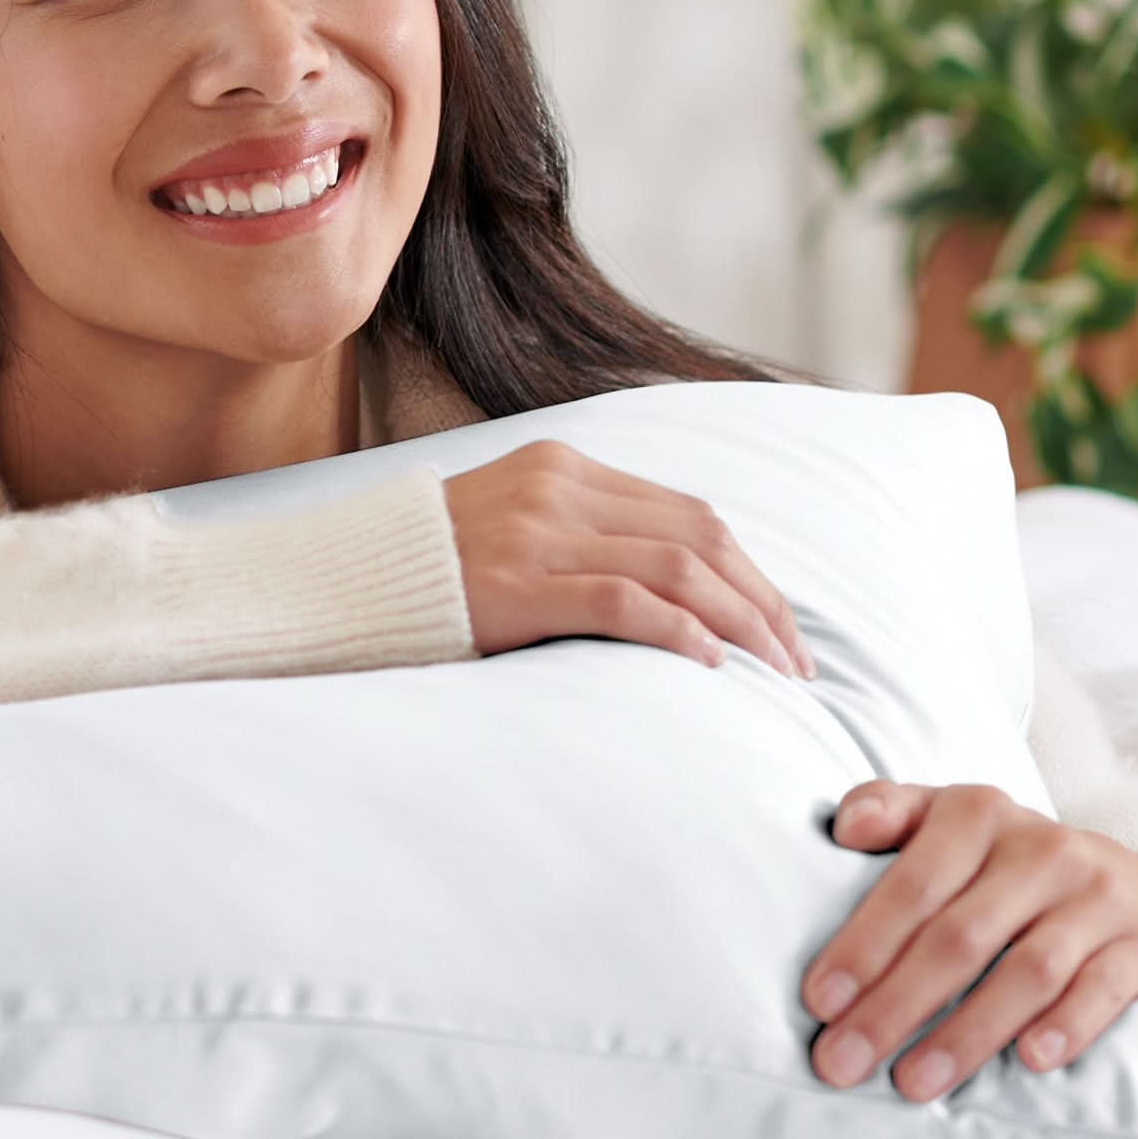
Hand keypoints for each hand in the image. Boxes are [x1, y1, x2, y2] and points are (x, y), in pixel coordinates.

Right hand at [441, 439, 813, 677]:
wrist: (342, 579)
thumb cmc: (431, 569)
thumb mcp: (511, 524)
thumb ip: (581, 533)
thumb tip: (669, 583)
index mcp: (564, 466)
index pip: (689, 512)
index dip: (749, 570)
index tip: (779, 624)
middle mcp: (558, 487)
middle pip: (699, 536)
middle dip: (761, 601)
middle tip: (795, 662)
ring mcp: (538, 532)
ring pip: (676, 567)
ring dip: (740, 622)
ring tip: (771, 671)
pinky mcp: (518, 583)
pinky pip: (624, 602)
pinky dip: (679, 631)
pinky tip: (708, 664)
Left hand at [803, 780, 1137, 1100]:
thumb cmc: (1009, 864)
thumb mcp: (952, 822)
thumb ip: (892, 811)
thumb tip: (846, 826)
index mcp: (977, 813)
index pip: (912, 884)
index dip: (862, 943)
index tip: (818, 1002)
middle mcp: (1041, 849)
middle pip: (959, 937)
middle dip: (893, 1006)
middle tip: (842, 1064)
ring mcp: (1098, 897)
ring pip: (1026, 973)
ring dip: (965, 1034)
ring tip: (911, 1083)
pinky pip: (1102, 990)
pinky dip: (1065, 1027)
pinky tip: (1028, 1062)